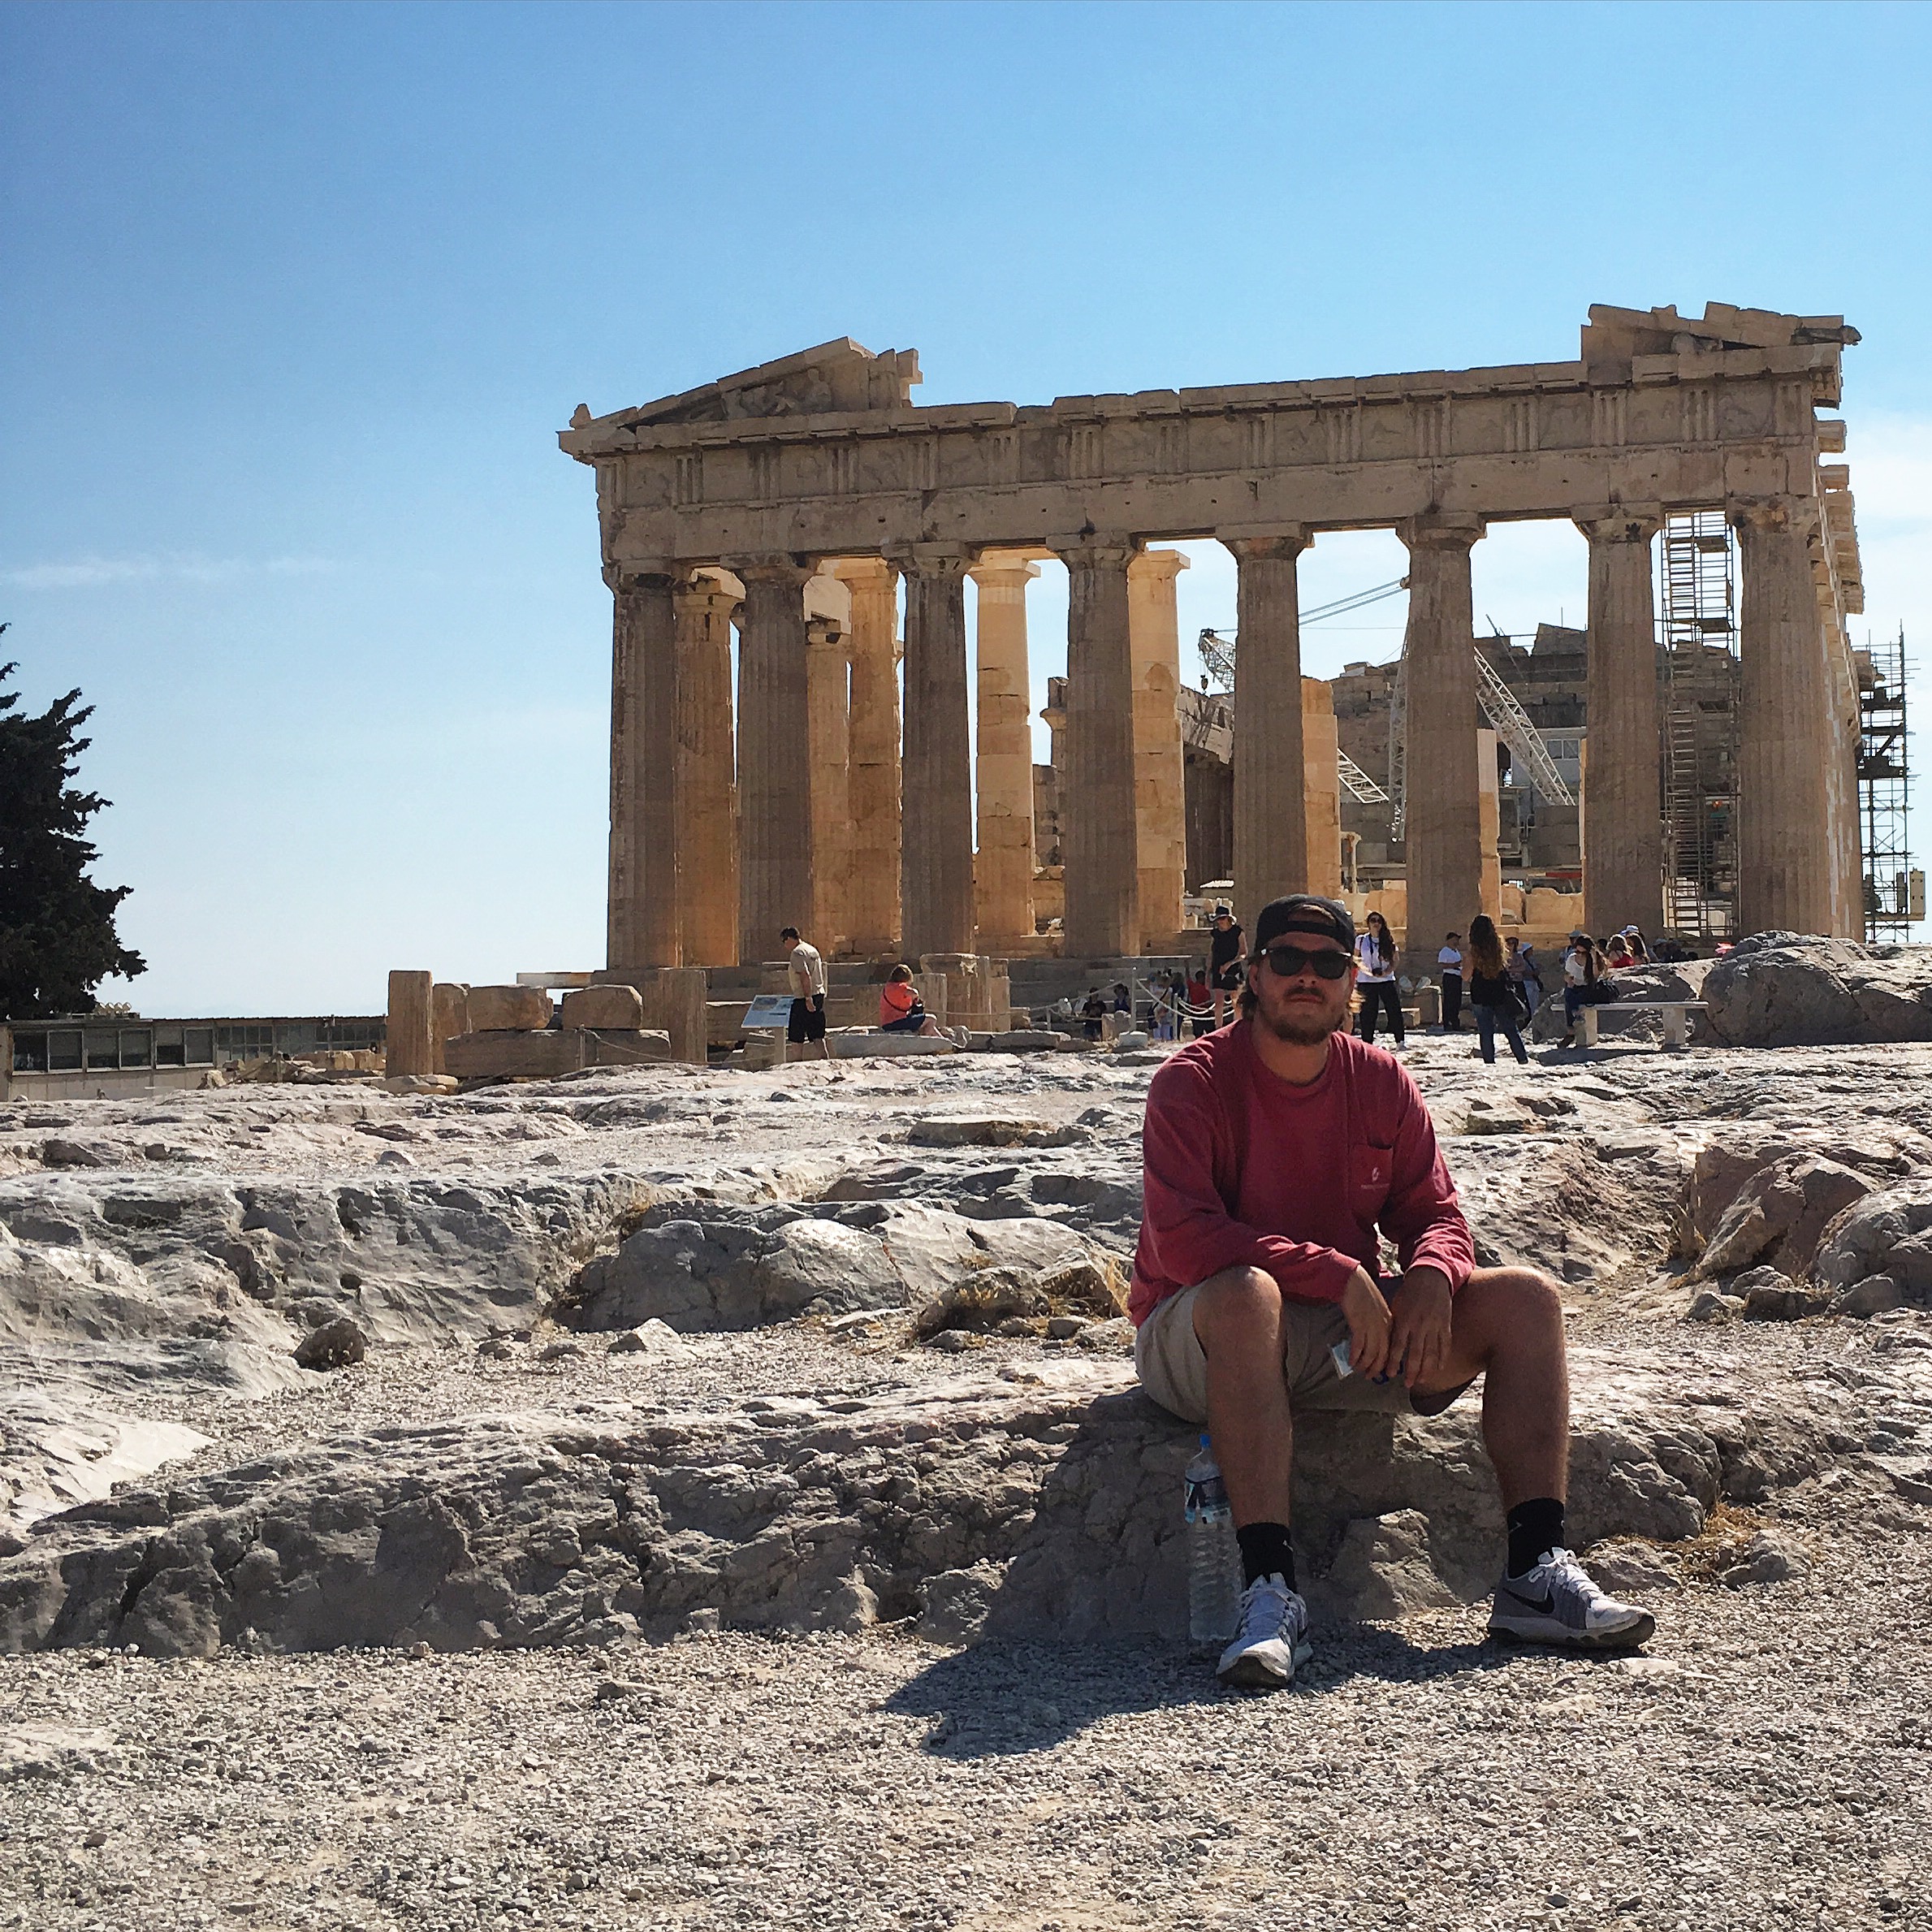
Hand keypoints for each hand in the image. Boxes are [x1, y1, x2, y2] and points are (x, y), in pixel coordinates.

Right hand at [1338, 1267, 1391, 1379]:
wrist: (1353, 1281)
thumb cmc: (1364, 1293)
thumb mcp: (1378, 1309)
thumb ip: (1380, 1323)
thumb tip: (1375, 1339)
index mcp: (1390, 1323)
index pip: (1393, 1348)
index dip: (1388, 1362)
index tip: (1385, 1372)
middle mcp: (1384, 1327)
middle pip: (1384, 1354)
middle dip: (1377, 1368)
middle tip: (1370, 1376)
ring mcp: (1372, 1326)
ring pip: (1372, 1353)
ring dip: (1365, 1365)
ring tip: (1359, 1370)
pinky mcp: (1359, 1325)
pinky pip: (1359, 1347)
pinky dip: (1355, 1357)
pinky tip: (1351, 1362)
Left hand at [1386, 1267, 1454, 1388]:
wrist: (1430, 1278)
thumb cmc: (1409, 1293)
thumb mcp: (1397, 1306)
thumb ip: (1394, 1325)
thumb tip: (1387, 1345)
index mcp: (1405, 1320)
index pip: (1398, 1346)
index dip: (1394, 1362)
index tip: (1391, 1374)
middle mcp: (1420, 1325)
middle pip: (1416, 1354)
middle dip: (1411, 1371)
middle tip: (1407, 1384)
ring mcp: (1435, 1325)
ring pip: (1432, 1353)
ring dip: (1427, 1369)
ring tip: (1422, 1380)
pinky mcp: (1446, 1324)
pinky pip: (1445, 1345)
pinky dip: (1442, 1358)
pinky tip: (1439, 1369)